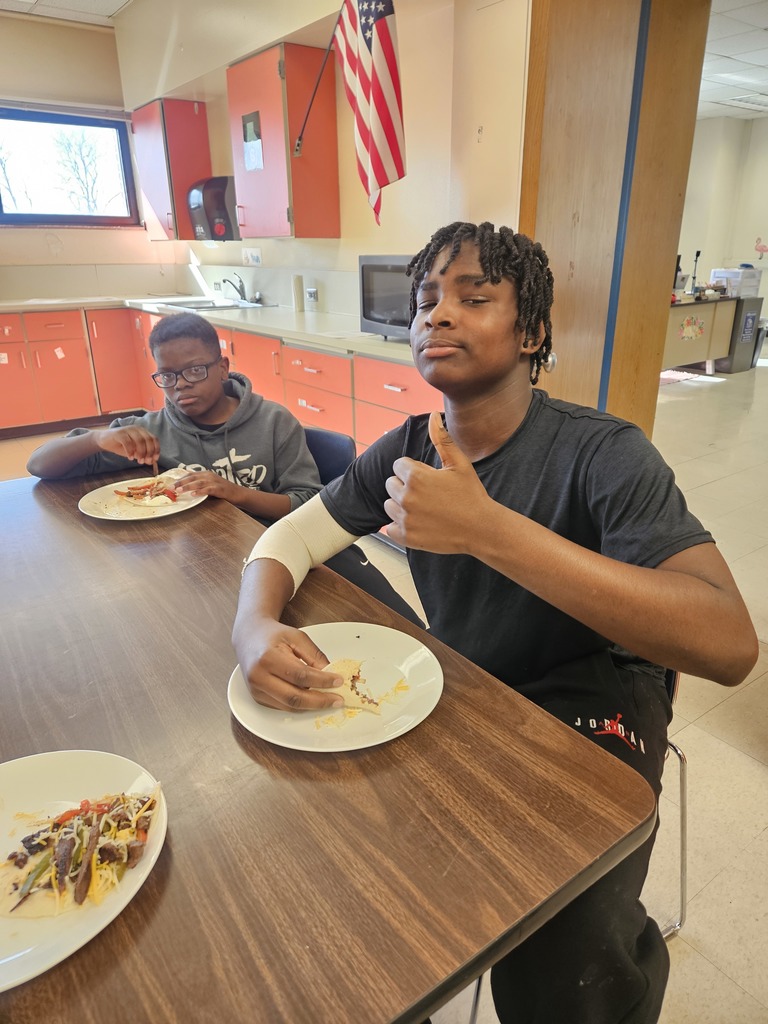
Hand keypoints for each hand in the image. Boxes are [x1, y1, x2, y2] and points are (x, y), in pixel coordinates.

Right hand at [96, 427, 159, 466]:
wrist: (104, 441)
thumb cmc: (121, 446)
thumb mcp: (134, 452)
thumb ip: (143, 455)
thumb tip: (152, 461)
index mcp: (142, 432)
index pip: (154, 439)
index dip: (156, 449)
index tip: (154, 459)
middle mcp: (137, 429)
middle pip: (148, 440)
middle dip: (148, 452)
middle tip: (144, 462)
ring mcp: (128, 430)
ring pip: (139, 440)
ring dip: (141, 452)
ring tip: (138, 461)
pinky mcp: (119, 433)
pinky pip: (128, 442)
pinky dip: (130, 451)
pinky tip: (129, 458)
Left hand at [173, 470, 236, 500]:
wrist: (238, 493)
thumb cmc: (223, 491)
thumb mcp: (209, 485)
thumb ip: (199, 485)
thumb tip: (185, 488)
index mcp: (206, 474)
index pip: (190, 474)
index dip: (180, 479)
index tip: (171, 484)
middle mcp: (209, 476)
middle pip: (192, 477)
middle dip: (180, 482)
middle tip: (171, 487)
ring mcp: (215, 482)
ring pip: (198, 482)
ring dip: (188, 486)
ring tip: (179, 490)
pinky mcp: (220, 489)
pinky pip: (208, 489)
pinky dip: (200, 491)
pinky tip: (194, 494)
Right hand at [237, 619, 344, 711]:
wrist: (249, 637)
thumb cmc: (273, 635)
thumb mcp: (297, 637)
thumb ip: (314, 656)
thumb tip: (331, 675)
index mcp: (268, 657)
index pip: (300, 675)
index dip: (322, 681)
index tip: (339, 681)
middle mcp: (258, 676)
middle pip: (294, 697)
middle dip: (320, 701)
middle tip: (338, 699)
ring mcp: (256, 689)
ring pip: (289, 706)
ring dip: (312, 705)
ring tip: (329, 700)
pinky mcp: (257, 697)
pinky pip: (283, 706)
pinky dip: (301, 705)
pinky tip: (313, 699)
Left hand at [383, 410, 490, 552]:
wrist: (481, 529)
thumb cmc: (471, 494)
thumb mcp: (459, 463)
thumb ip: (442, 439)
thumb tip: (433, 416)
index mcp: (416, 477)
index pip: (399, 466)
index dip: (414, 470)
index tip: (429, 478)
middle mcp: (406, 497)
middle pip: (391, 484)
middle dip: (405, 486)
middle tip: (428, 494)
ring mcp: (405, 519)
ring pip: (389, 505)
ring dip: (401, 505)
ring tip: (424, 508)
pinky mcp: (406, 537)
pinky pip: (391, 528)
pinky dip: (401, 526)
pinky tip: (419, 523)